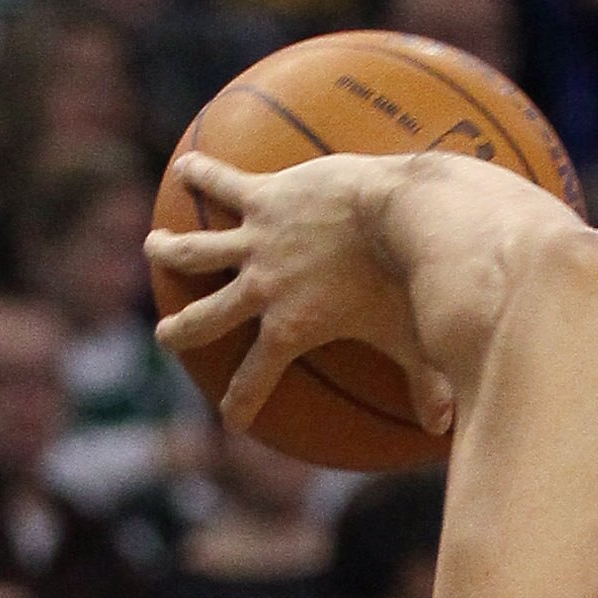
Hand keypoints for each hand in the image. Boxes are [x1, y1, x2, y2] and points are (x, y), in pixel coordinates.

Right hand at [146, 151, 452, 434]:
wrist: (398, 213)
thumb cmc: (408, 282)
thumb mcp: (415, 342)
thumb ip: (427, 386)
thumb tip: (443, 428)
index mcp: (292, 329)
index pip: (258, 378)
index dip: (243, 401)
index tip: (232, 419)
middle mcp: (262, 289)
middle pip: (209, 318)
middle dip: (184, 332)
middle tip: (167, 338)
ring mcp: (257, 241)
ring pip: (197, 251)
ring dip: (171, 251)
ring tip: (154, 247)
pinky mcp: (263, 195)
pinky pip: (221, 183)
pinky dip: (202, 175)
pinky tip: (186, 169)